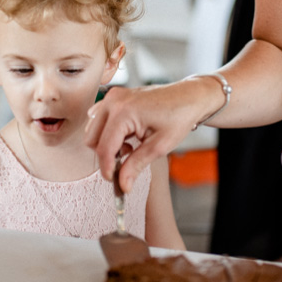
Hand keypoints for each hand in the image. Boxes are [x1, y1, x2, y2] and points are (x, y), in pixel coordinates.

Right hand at [84, 82, 202, 192]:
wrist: (189, 97)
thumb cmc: (179, 117)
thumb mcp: (159, 146)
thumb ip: (136, 165)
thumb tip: (123, 184)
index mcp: (124, 111)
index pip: (104, 147)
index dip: (107, 168)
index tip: (113, 180)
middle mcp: (113, 101)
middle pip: (92, 138)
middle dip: (106, 154)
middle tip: (127, 161)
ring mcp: (112, 96)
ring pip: (93, 129)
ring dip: (106, 143)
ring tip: (131, 146)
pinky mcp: (115, 97)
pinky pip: (99, 119)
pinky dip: (108, 131)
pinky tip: (127, 136)